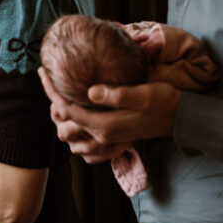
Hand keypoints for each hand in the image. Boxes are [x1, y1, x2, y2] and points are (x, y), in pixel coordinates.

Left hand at [38, 67, 180, 163]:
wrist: (180, 117)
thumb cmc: (162, 100)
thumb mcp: (140, 93)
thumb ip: (116, 95)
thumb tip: (90, 91)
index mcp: (105, 125)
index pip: (67, 110)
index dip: (51, 91)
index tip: (42, 72)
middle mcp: (103, 137)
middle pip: (65, 125)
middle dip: (53, 105)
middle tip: (50, 83)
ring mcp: (109, 142)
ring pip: (73, 139)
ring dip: (63, 122)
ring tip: (60, 99)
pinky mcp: (115, 142)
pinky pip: (88, 149)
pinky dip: (78, 138)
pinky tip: (79, 121)